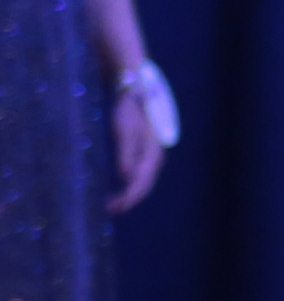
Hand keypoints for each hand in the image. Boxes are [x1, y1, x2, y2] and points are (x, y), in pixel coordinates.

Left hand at [105, 90, 165, 213]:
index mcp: (152, 153)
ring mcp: (151, 153)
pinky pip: (140, 173)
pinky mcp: (145, 149)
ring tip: (113, 203)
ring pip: (143, 180)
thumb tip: (125, 177)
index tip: (114, 209)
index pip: (142, 183)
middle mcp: (155, 156)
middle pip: (144, 184)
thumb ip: (125, 153)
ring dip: (129, 193)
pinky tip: (120, 185)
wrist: (133, 89)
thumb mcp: (124, 130)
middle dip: (129, 199)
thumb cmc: (128, 109)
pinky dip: (130, 183)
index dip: (129, 198)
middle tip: (110, 210)